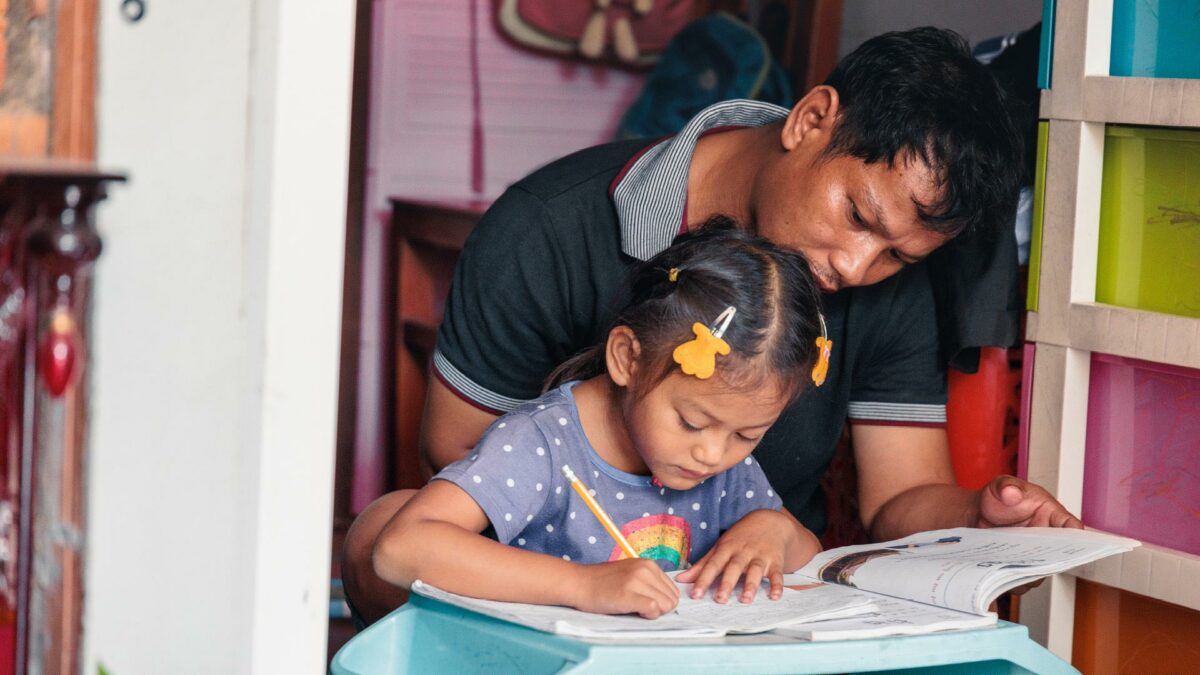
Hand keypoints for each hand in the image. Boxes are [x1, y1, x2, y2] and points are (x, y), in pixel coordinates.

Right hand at [570, 558, 678, 618]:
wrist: (579, 583)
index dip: (662, 601)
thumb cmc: (603, 583)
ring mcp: (637, 581)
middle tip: (640, 607)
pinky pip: (653, 609)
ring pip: (665, 605)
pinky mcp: (628, 594)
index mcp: (648, 564)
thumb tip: (669, 600)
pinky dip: (648, 615)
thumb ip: (650, 582)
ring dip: (653, 612)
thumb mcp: (631, 574)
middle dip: (660, 608)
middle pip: (672, 599)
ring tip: (635, 608)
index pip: (673, 590)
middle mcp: (645, 569)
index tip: (647, 602)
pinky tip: (634, 611)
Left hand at [676, 510, 816, 603]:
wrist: (769, 522)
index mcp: (727, 548)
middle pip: (734, 567)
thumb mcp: (720, 546)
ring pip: (755, 571)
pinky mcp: (776, 561)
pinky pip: (777, 574)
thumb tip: (681, 579)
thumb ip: (702, 565)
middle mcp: (743, 552)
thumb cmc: (740, 538)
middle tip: (720, 599)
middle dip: (726, 583)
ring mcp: (760, 556)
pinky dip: (778, 585)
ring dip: (750, 585)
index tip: (695, 594)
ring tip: (745, 600)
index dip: (703, 579)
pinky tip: (775, 596)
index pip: (713, 565)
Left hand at [973, 476, 1081, 595]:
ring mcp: (1033, 555)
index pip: (1071, 527)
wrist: (976, 514)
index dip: (1077, 539)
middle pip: (1059, 556)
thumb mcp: (1000, 486)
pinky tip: (999, 573)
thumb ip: (1006, 487)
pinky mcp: (1019, 567)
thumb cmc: (996, 498)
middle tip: (1034, 561)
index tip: (1072, 547)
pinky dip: (1013, 580)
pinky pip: (1022, 580)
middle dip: (1049, 562)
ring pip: (1040, 572)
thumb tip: (1011, 493)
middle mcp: (1046, 538)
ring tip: (1013, 568)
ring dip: (1029, 574)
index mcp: (1050, 514)